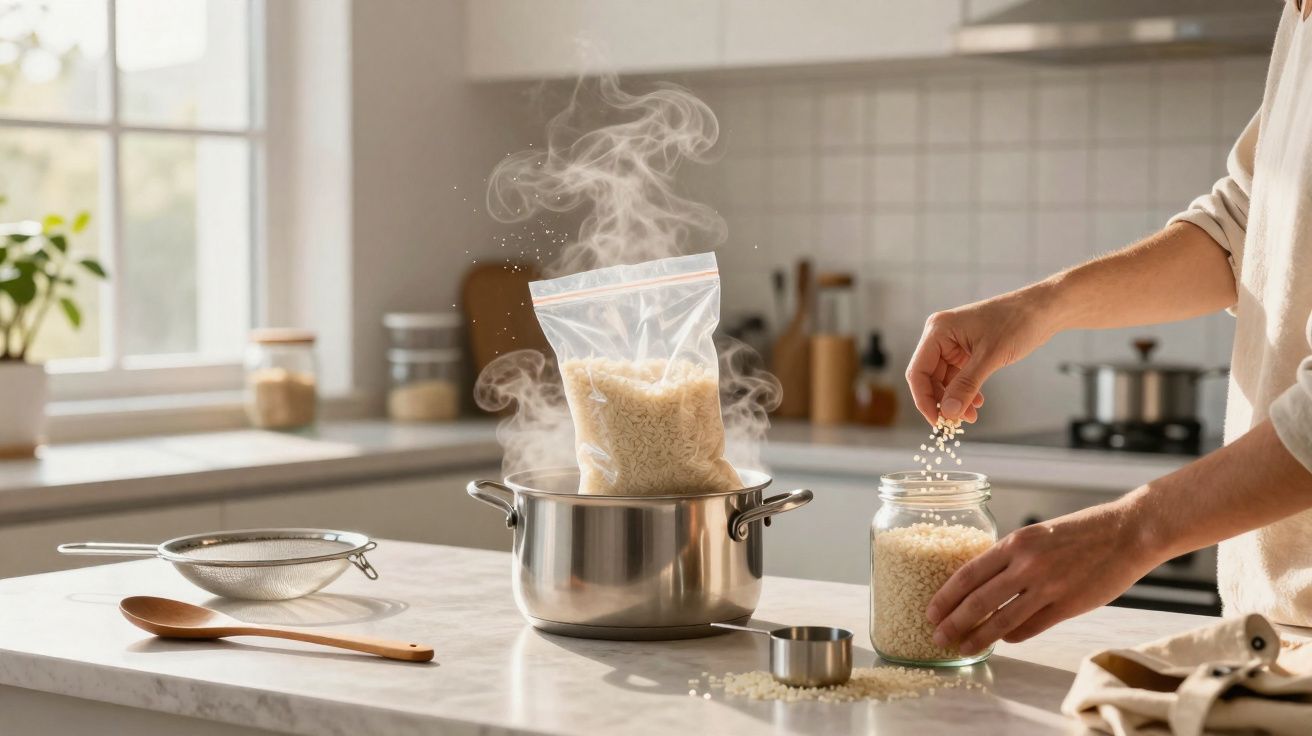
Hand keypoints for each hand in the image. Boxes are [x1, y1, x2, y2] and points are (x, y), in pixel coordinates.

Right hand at [906, 286, 1057, 424]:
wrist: (1042, 310)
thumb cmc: (1017, 321)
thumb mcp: (990, 357)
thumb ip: (966, 385)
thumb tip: (949, 412)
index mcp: (938, 330)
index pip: (918, 371)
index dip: (924, 399)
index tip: (937, 421)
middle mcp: (941, 336)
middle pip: (929, 378)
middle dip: (942, 402)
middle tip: (955, 422)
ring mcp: (953, 344)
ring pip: (943, 380)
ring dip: (955, 399)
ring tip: (971, 415)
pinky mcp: (966, 351)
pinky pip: (957, 377)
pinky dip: (965, 391)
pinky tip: (977, 403)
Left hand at [925, 499, 1161, 655]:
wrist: (1127, 532)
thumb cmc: (1080, 531)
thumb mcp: (1036, 534)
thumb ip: (1010, 557)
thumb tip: (982, 585)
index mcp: (1015, 542)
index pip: (968, 574)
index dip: (945, 596)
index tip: (930, 611)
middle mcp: (1027, 565)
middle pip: (978, 601)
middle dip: (953, 622)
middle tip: (937, 636)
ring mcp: (1048, 587)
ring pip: (1002, 621)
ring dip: (978, 638)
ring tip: (963, 648)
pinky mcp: (1068, 606)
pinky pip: (1031, 627)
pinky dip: (1013, 637)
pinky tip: (1004, 641)